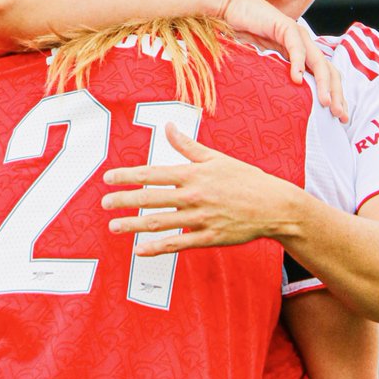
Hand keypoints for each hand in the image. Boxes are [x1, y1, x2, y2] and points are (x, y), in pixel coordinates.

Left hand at [101, 124, 288, 254]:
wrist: (274, 206)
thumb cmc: (246, 179)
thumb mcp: (217, 158)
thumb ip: (188, 146)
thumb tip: (168, 127)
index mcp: (194, 174)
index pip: (153, 173)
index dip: (128, 176)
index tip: (108, 178)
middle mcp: (194, 195)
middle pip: (151, 198)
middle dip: (124, 200)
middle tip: (104, 203)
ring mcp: (200, 218)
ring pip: (160, 222)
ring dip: (134, 225)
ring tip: (114, 226)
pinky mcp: (208, 237)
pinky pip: (177, 244)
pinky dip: (157, 248)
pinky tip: (140, 250)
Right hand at [217, 0, 346, 122]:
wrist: (231, 10)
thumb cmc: (244, 37)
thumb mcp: (263, 65)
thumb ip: (276, 78)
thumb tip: (282, 107)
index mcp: (302, 54)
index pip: (326, 76)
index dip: (335, 95)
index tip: (339, 117)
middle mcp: (304, 45)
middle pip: (329, 71)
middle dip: (337, 94)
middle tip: (340, 116)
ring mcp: (297, 34)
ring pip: (318, 61)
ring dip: (324, 83)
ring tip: (325, 102)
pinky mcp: (285, 26)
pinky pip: (296, 47)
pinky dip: (299, 63)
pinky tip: (298, 79)